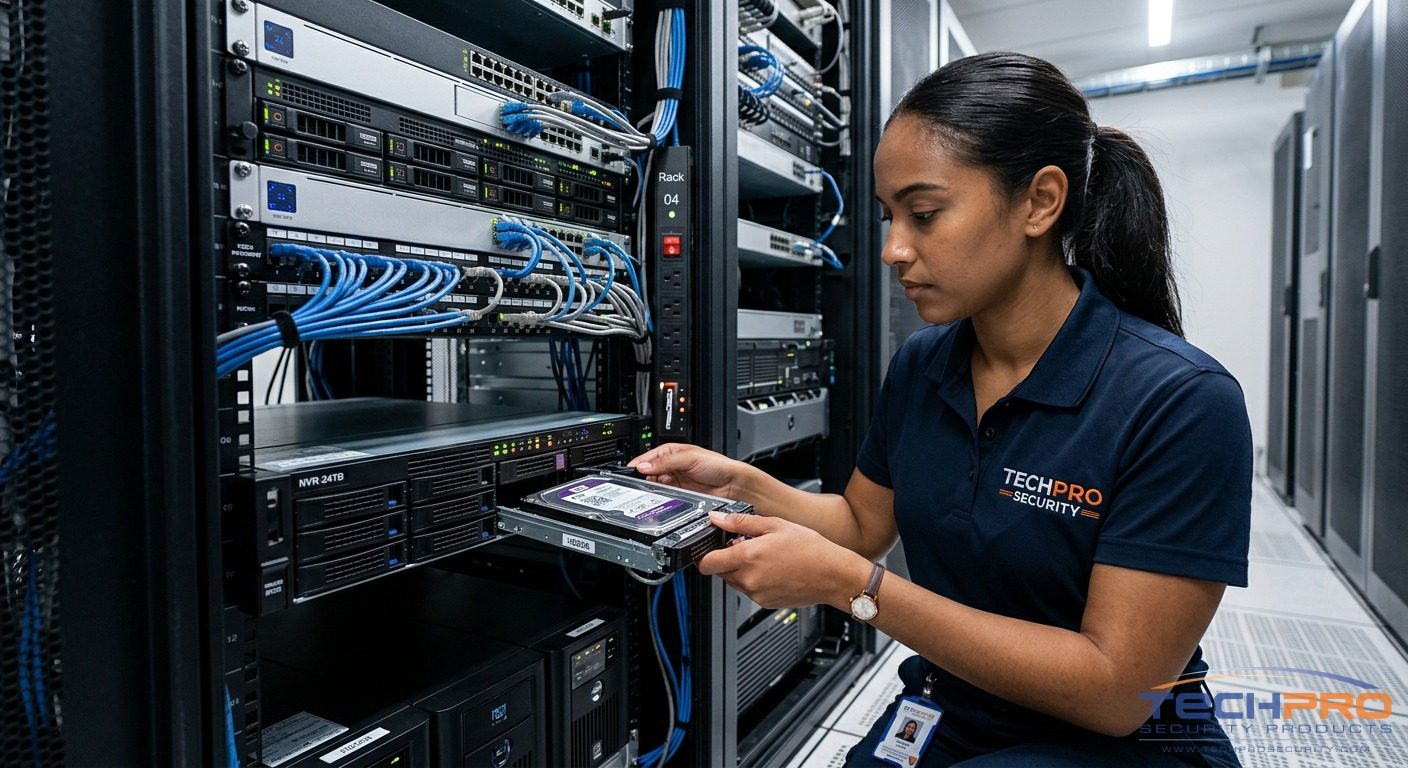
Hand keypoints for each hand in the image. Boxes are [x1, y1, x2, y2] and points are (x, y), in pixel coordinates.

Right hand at [628, 443, 749, 497]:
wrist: (733, 485)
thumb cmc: (718, 465)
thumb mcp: (688, 458)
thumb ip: (665, 462)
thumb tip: (644, 466)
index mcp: (671, 452)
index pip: (649, 458)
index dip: (638, 464)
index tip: (627, 472)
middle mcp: (672, 467)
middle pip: (649, 473)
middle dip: (642, 479)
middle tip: (634, 485)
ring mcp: (675, 482)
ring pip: (655, 487)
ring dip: (650, 490)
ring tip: (645, 492)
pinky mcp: (679, 497)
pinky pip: (664, 498)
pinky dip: (659, 499)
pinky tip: (657, 500)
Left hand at [697, 511, 871, 609]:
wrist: (834, 575)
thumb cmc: (811, 549)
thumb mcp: (775, 525)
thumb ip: (740, 523)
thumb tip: (717, 519)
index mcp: (748, 557)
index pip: (707, 563)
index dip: (706, 554)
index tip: (711, 547)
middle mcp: (749, 579)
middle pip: (719, 572)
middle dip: (726, 559)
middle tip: (745, 546)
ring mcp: (757, 594)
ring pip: (734, 582)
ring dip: (741, 570)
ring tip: (764, 557)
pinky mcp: (765, 603)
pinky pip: (750, 591)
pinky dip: (754, 581)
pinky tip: (773, 569)